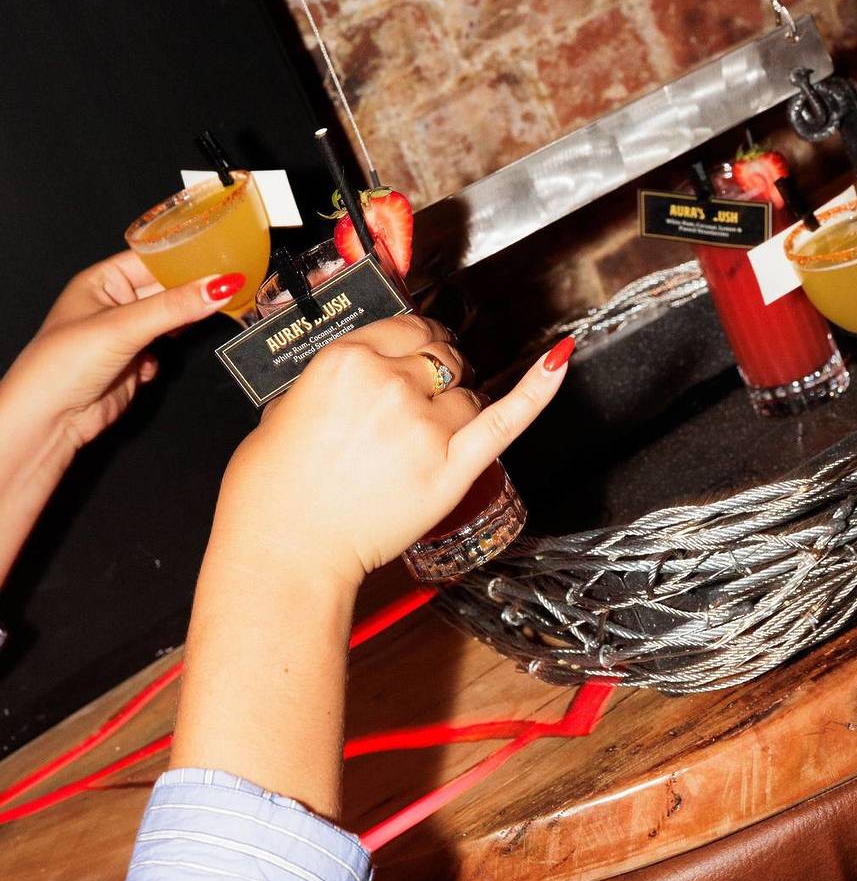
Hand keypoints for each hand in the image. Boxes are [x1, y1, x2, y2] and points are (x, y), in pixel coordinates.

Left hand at [4, 251, 243, 450]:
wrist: (51, 419)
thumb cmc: (60, 365)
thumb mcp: (123, 326)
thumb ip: (174, 307)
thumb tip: (217, 288)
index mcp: (101, 281)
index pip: (153, 260)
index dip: (184, 259)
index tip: (220, 260)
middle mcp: (113, 305)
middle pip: (165, 291)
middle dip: (191, 294)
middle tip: (225, 290)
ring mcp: (126, 335)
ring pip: (169, 322)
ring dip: (182, 326)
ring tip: (204, 320)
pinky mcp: (134, 363)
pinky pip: (166, 353)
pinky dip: (166, 358)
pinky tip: (152, 364)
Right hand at [213, 315, 572, 586]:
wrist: (286, 552)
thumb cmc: (273, 493)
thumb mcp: (282, 410)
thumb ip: (330, 383)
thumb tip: (358, 376)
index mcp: (345, 360)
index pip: (407, 328)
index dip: (417, 342)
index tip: (419, 351)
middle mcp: (390, 383)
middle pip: (442, 357)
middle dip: (437, 372)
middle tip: (421, 401)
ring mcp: (425, 425)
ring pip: (469, 394)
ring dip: (457, 408)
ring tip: (425, 440)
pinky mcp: (451, 468)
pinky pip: (505, 419)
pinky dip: (537, 390)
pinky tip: (559, 360)